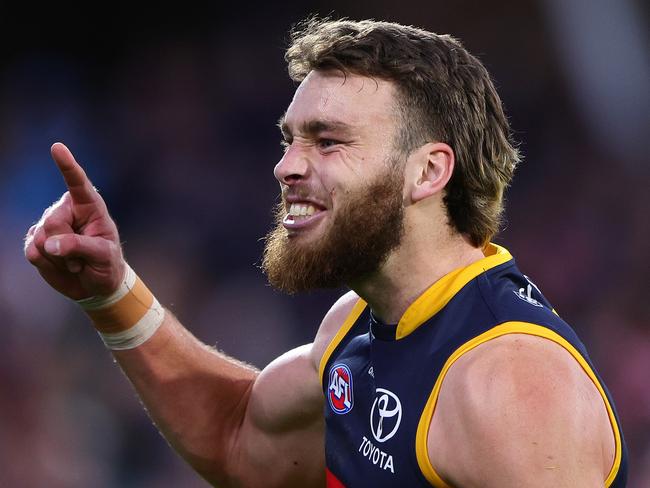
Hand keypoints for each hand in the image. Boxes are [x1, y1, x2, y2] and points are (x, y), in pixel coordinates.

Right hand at [24, 143, 124, 299]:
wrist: (96, 286)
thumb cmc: (108, 265)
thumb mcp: (104, 256)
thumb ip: (80, 247)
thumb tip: (49, 244)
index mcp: (90, 206)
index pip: (78, 183)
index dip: (67, 166)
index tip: (57, 147)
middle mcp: (66, 211)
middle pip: (53, 222)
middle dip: (66, 246)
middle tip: (83, 258)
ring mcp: (48, 226)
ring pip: (40, 239)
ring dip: (59, 259)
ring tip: (75, 262)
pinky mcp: (35, 242)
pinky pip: (32, 252)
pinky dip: (48, 265)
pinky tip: (61, 265)